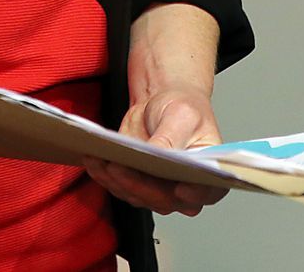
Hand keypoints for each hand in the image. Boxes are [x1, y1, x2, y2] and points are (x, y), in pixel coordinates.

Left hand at [86, 84, 226, 216]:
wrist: (162, 104)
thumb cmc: (182, 108)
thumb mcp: (181, 115)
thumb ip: (171, 139)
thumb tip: (158, 156)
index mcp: (209, 171)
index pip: (207, 190)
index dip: (195, 194)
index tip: (180, 188)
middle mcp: (185, 188)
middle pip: (164, 199)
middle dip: (138, 184)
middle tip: (120, 167)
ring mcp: (160, 190)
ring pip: (137, 196)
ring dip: (116, 180)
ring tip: (101, 159)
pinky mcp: (137, 185)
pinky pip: (119, 187)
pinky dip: (104, 175)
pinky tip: (94, 159)